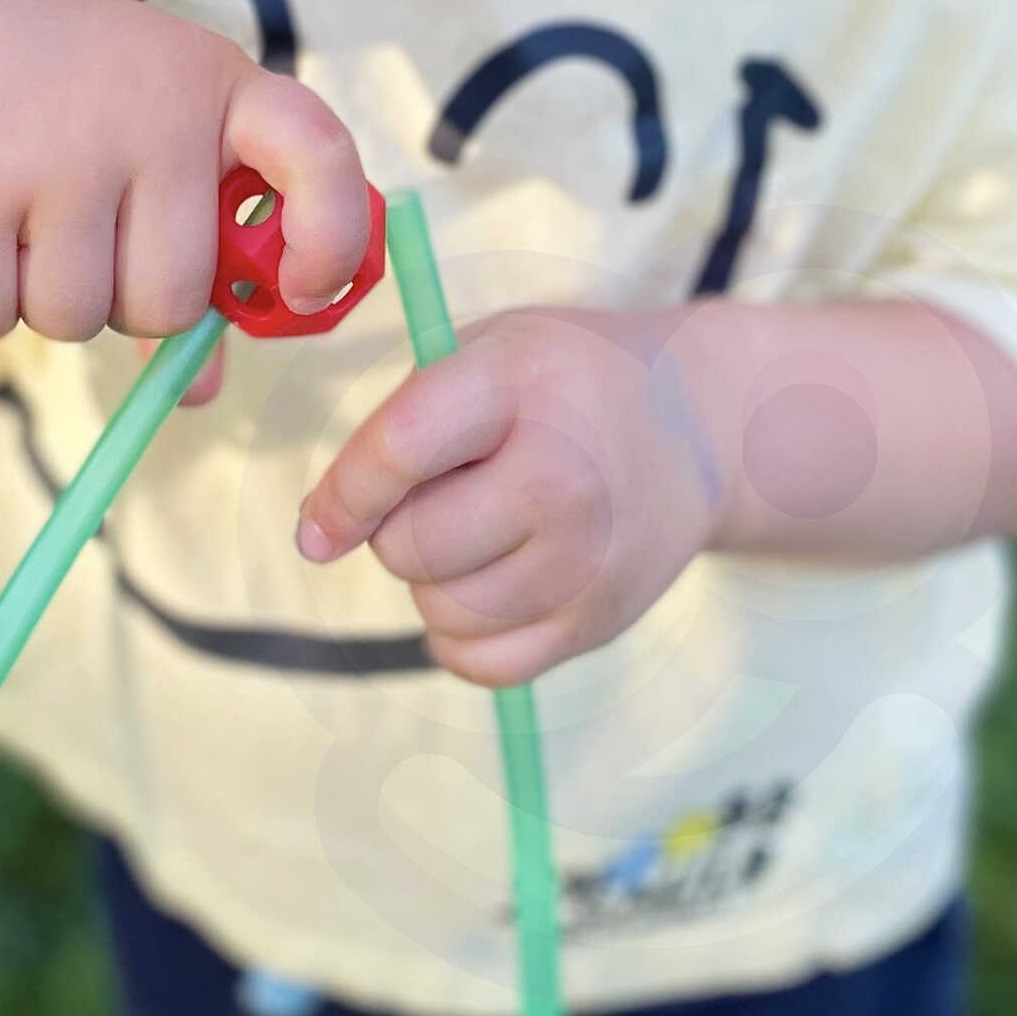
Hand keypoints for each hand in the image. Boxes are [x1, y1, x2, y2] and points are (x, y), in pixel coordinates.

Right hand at [0, 0, 369, 346]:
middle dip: (122, 299)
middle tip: (87, 234)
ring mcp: (64, 152)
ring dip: (43, 299)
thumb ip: (195, 254)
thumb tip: (201, 392)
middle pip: (168, 300)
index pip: (321, 159)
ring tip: (23, 218)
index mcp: (225, 92)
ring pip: (76, 318)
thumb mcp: (155, 132)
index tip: (302, 287)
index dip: (329, 240)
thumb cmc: (66, 87)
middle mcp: (156, 118)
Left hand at [294, 308, 722, 685]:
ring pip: (440, 610)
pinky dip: (463, 634)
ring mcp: (587, 557)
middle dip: (398, 529)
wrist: (699, 425)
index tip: (317, 530)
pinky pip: (480, 661)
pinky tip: (492, 584)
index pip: (400, 451)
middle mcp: (562, 475)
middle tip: (447, 495)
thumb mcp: (489, 354)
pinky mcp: (598, 620)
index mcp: (520, 384)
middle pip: (412, 547)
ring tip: (481, 532)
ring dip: (433, 581)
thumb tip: (320, 534)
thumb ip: (401, 423)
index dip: (343, 497)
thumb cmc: (563, 385)